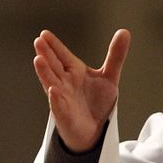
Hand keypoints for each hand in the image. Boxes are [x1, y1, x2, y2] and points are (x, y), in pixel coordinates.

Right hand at [32, 29, 130, 153]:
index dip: (54, 45)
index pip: (62, 55)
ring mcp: (62, 99)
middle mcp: (65, 83)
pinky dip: (55, 99)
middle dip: (46, 54)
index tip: (45, 34)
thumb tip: (124, 31)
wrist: (94, 131)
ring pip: (51, 83)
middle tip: (39, 41)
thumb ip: (115, 55)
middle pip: (54, 66)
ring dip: (44, 72)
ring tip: (38, 60)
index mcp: (74, 71)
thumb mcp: (109, 77)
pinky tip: (53, 90)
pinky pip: (59, 107)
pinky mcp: (65, 116)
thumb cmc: (97, 102)